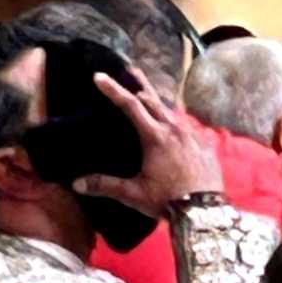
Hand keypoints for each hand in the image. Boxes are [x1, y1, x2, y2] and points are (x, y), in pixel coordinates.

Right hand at [73, 71, 223, 217]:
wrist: (205, 212)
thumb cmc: (168, 201)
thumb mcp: (133, 194)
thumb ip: (105, 185)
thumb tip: (76, 184)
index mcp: (155, 137)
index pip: (130, 106)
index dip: (114, 90)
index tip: (100, 76)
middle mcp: (175, 130)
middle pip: (154, 100)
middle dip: (139, 84)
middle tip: (129, 70)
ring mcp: (193, 137)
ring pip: (173, 112)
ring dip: (159, 102)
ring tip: (150, 95)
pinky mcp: (205, 146)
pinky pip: (188, 127)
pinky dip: (176, 121)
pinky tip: (175, 125)